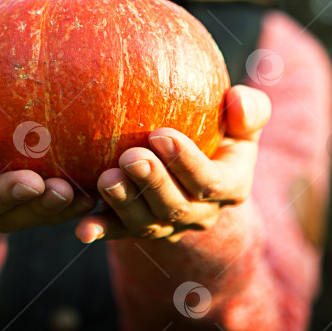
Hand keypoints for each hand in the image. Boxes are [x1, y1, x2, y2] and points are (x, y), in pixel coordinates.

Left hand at [75, 85, 270, 242]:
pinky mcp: (135, 229)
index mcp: (229, 187)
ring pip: (145, 222)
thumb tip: (237, 99)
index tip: (161, 133)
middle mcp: (198, 213)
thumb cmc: (220, 132)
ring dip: (124, 202)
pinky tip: (82, 228)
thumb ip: (250, 110)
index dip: (186, 162)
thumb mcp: (241, 123)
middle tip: (131, 157)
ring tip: (106, 178)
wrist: (195, 171)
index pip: (211, 181)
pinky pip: (117, 231)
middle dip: (153, 183)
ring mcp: (166, 225)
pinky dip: (100, 230)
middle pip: (175, 206)